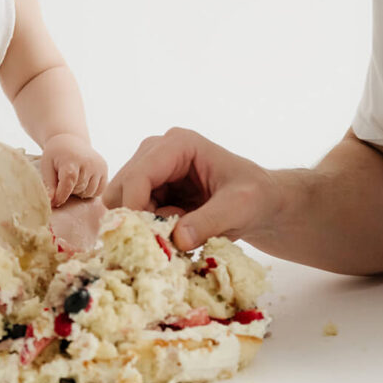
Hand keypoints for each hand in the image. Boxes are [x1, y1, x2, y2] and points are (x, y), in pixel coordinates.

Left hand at [37, 134, 107, 205]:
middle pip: (79, 189)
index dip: (61, 195)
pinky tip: (83, 182)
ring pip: (89, 192)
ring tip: (73, 181)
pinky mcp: (104, 168)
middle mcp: (88, 162)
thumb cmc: (56, 154)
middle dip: (69, 191)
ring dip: (80, 192)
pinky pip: (99, 190)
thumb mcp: (46, 166)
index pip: (69, 183)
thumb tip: (52, 202)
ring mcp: (98, 165)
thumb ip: (49, 184)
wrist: (71, 140)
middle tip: (63, 181)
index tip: (54, 202)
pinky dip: (90, 191)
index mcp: (72, 160)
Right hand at [102, 127, 278, 252]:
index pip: (140, 173)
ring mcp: (152, 171)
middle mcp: (157, 152)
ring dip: (144, 224)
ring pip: (122, 203)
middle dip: (137, 216)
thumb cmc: (255, 197)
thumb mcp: (239, 207)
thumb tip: (178, 238)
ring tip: (178, 231)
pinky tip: (177, 231)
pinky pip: (133, 213)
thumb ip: (210, 221)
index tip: (147, 238)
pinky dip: (149, 228)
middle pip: (121, 187)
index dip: (135, 206)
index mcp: (179, 144)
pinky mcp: (152, 190)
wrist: (261, 203)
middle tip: (164, 237)